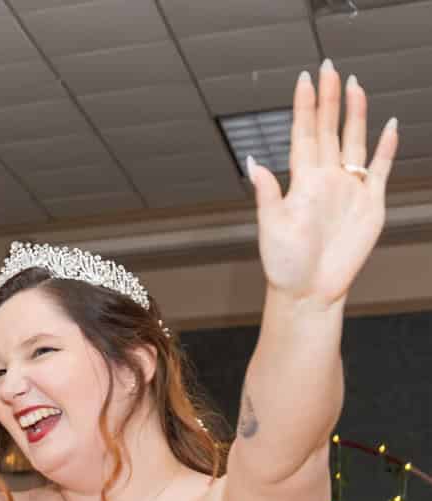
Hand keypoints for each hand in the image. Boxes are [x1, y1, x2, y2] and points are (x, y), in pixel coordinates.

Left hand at [248, 62, 397, 308]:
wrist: (309, 291)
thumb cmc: (284, 264)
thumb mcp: (271, 227)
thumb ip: (266, 193)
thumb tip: (253, 161)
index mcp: (301, 181)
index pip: (304, 135)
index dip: (304, 108)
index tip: (304, 80)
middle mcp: (326, 179)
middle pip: (329, 130)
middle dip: (329, 99)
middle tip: (329, 67)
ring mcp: (348, 189)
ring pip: (354, 142)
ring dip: (356, 115)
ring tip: (356, 86)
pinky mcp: (370, 204)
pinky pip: (379, 169)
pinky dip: (385, 148)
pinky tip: (388, 126)